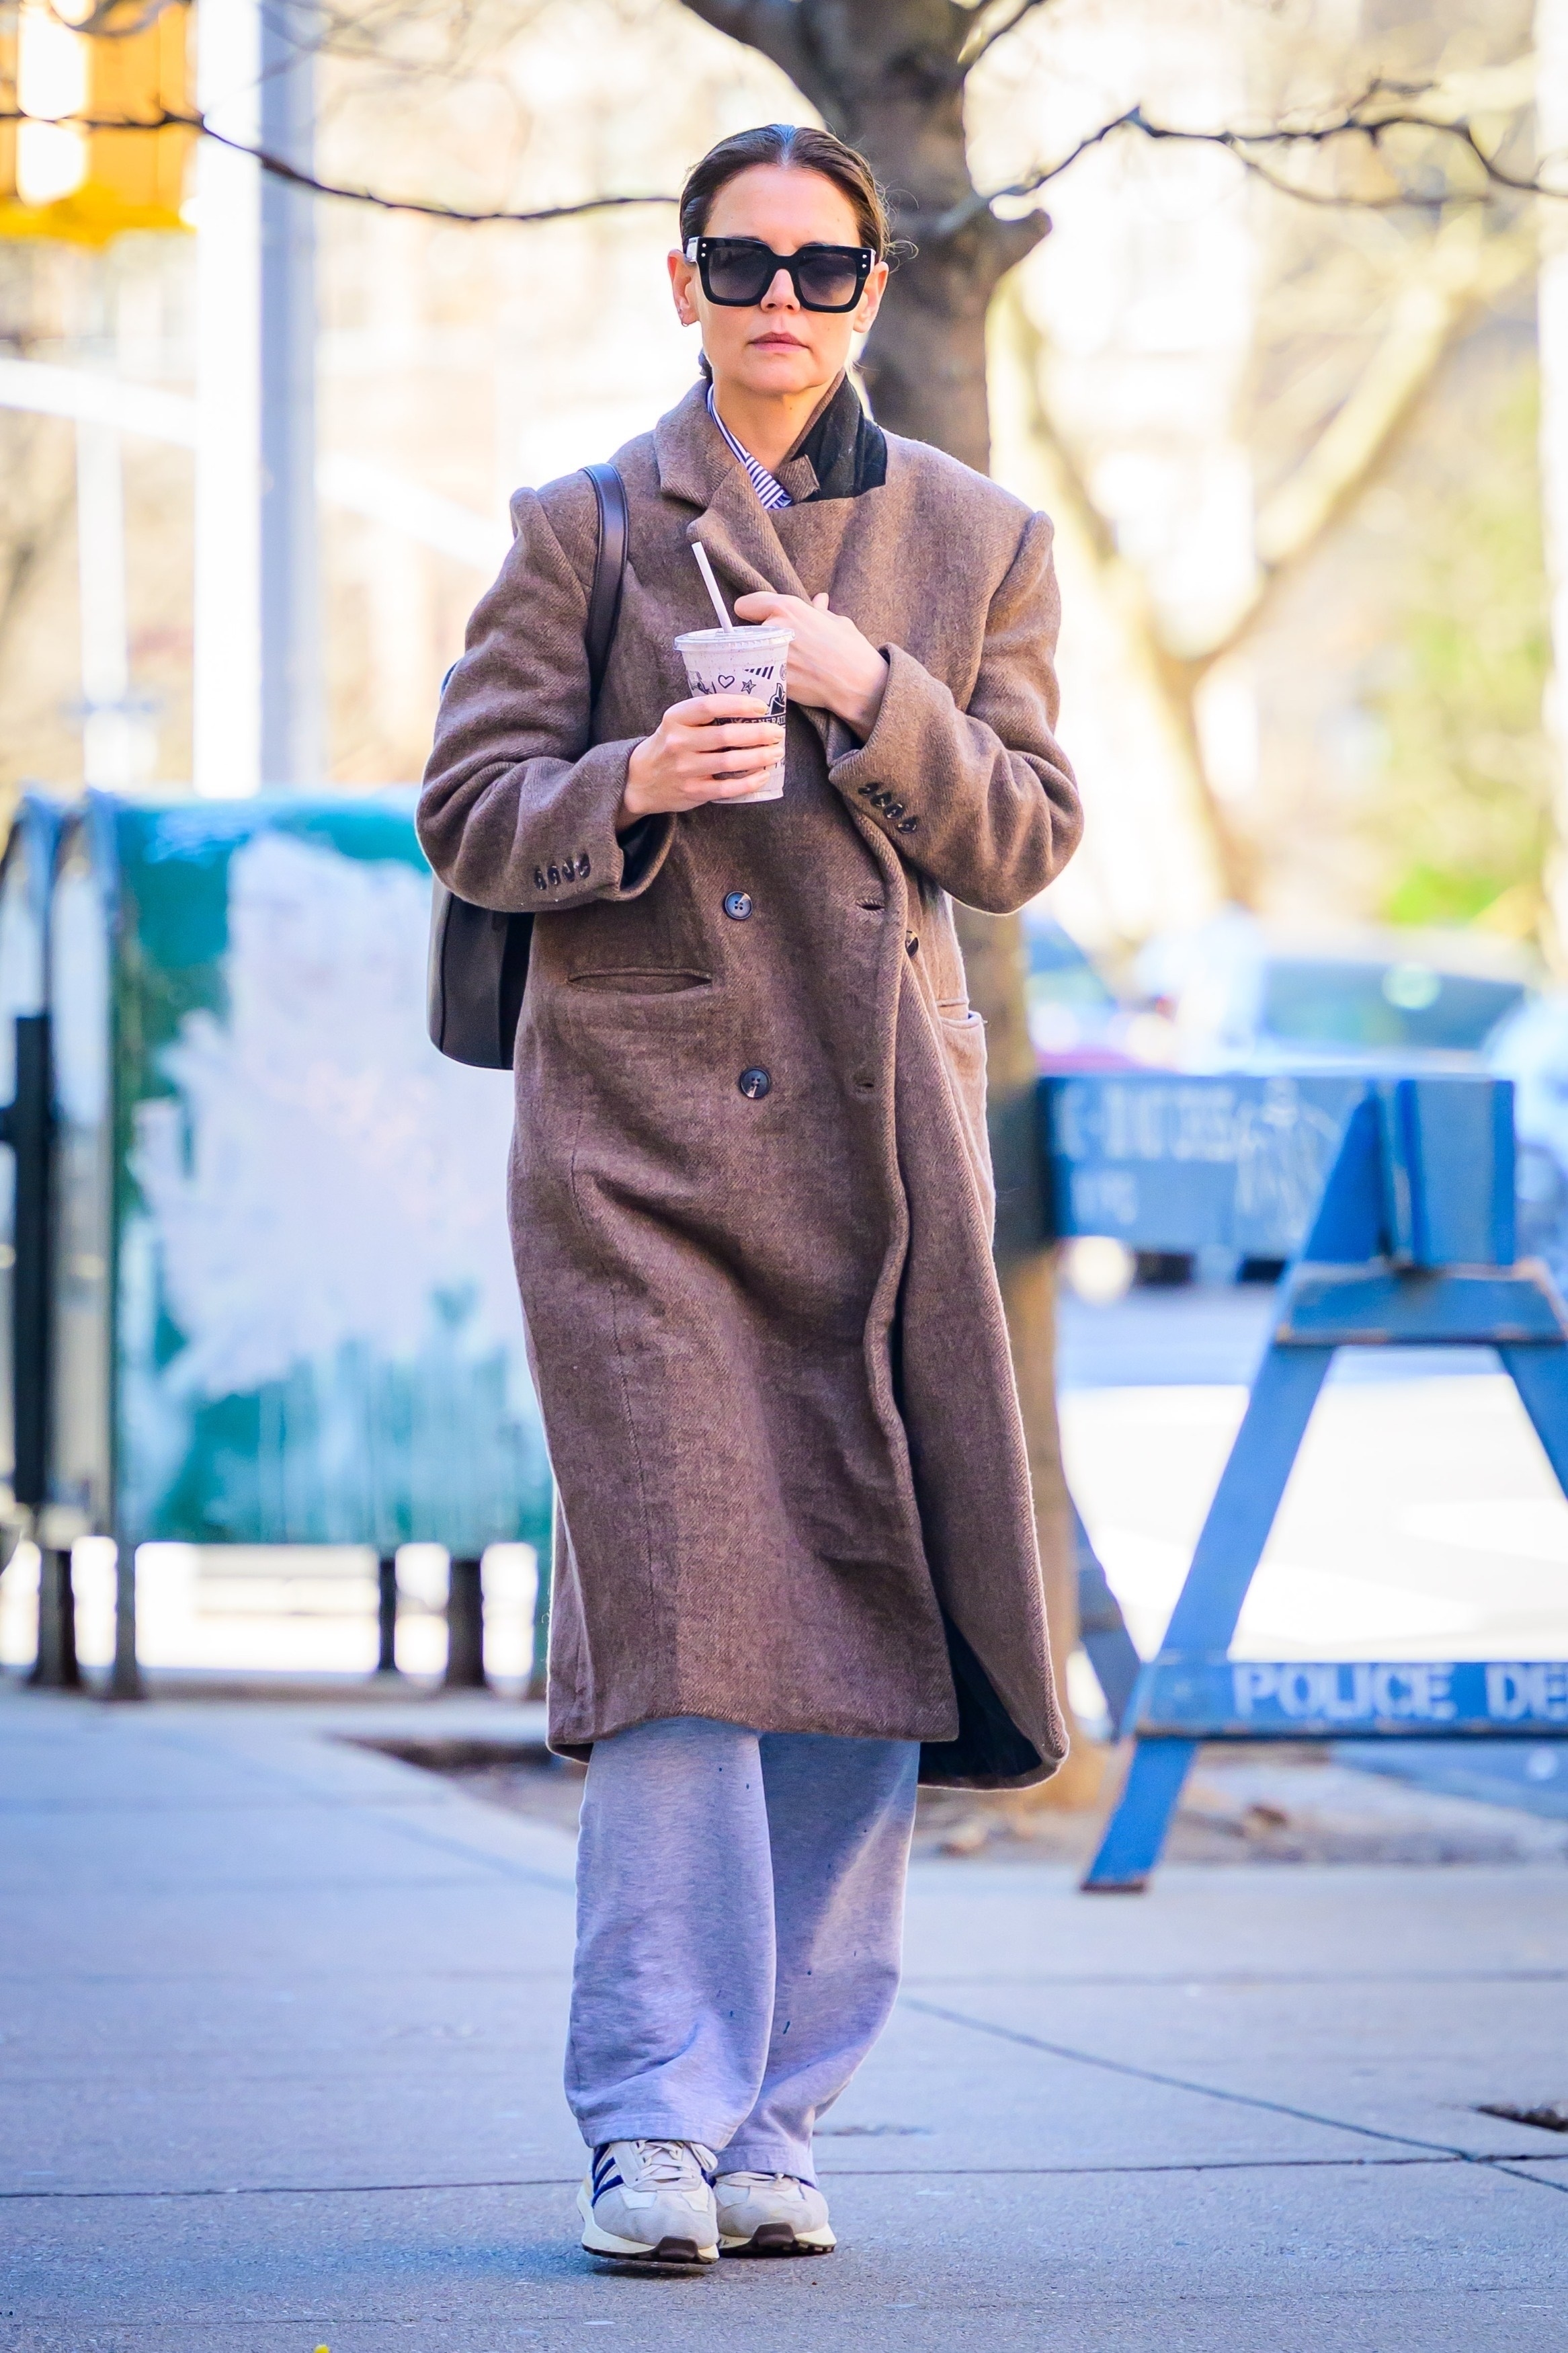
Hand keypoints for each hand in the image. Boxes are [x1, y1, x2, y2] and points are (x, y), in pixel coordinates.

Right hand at [619, 694, 783, 824]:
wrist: (640, 781)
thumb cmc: (668, 746)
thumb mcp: (676, 724)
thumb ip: (703, 717)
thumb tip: (749, 710)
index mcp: (675, 719)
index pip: (710, 705)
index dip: (739, 704)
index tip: (761, 707)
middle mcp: (678, 742)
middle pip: (726, 735)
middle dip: (758, 733)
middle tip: (777, 732)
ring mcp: (685, 769)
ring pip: (731, 762)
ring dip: (760, 757)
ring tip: (776, 752)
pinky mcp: (693, 791)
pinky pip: (728, 788)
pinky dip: (750, 782)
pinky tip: (763, 775)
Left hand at [733, 590, 888, 738]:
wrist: (858, 685)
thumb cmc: (851, 651)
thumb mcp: (837, 622)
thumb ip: (818, 611)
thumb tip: (818, 600)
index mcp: (787, 608)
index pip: (746, 604)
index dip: (751, 613)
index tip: (757, 620)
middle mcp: (774, 628)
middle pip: (748, 632)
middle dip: (760, 638)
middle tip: (780, 647)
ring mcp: (770, 656)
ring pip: (752, 656)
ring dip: (762, 659)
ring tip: (787, 665)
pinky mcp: (772, 680)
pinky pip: (761, 676)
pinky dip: (769, 678)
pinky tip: (788, 679)